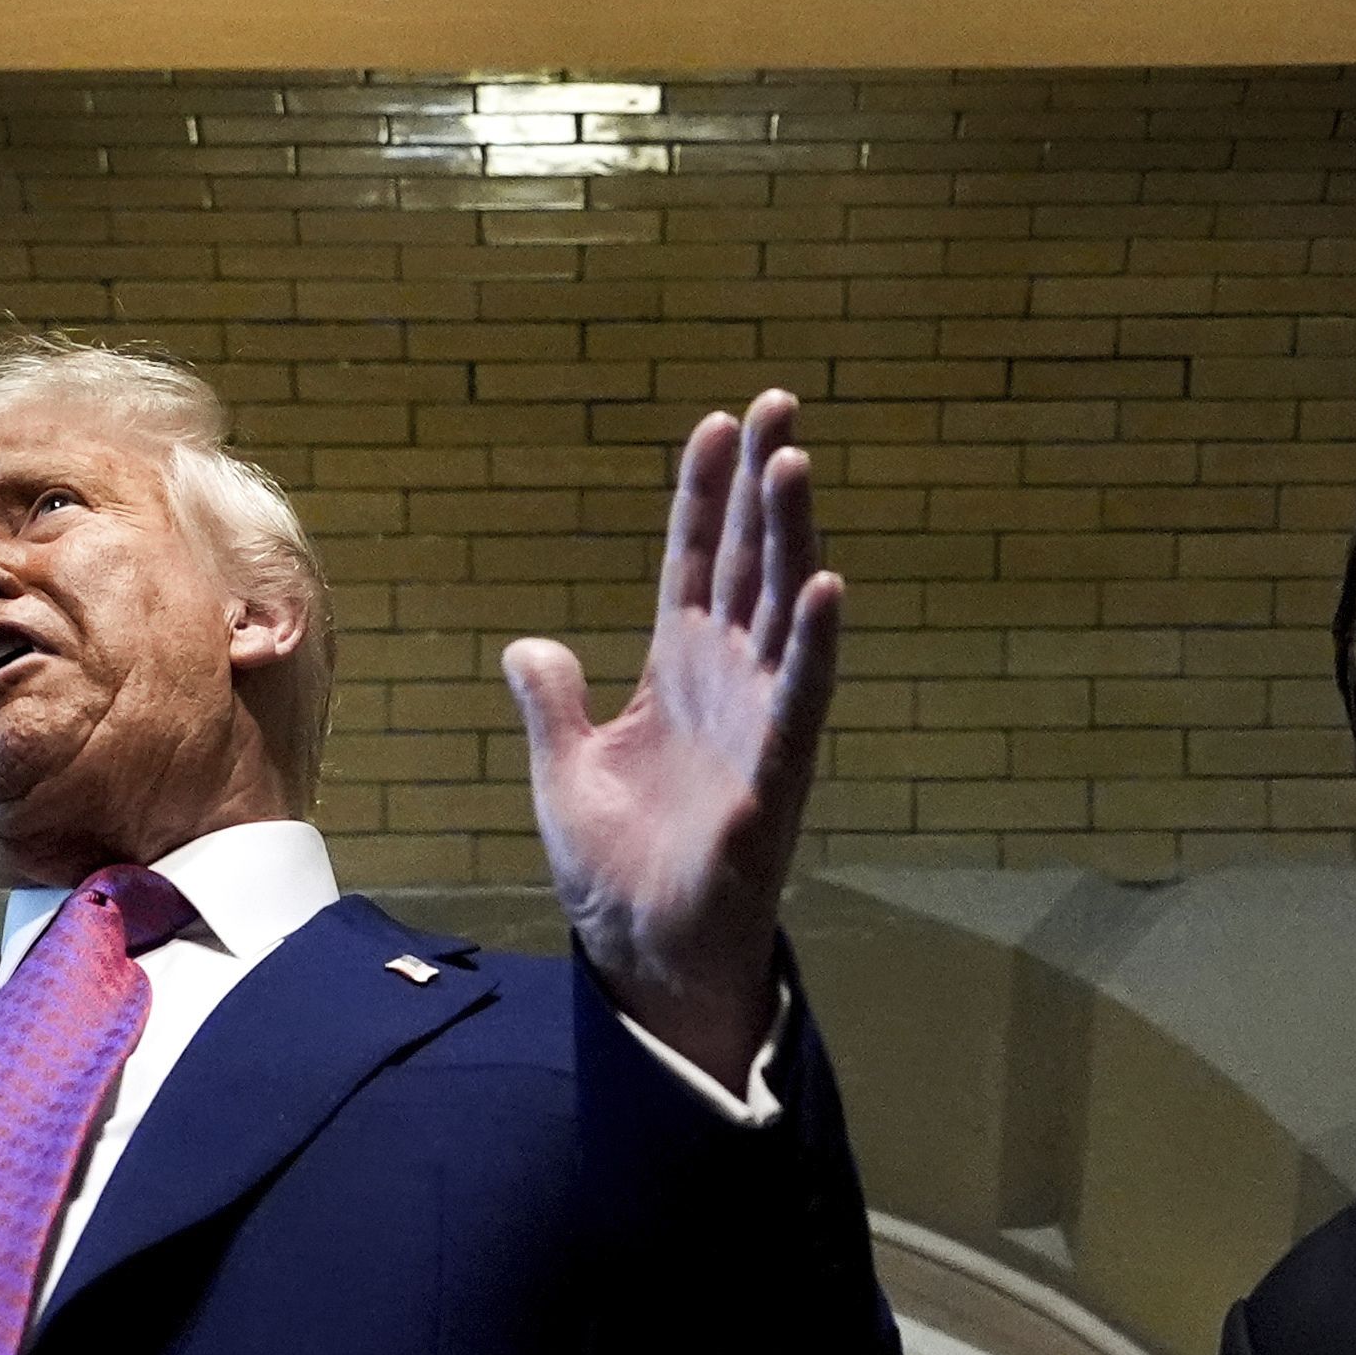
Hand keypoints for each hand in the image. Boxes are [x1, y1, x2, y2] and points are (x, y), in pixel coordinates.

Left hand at [506, 390, 842, 1089]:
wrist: (642, 952)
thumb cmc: (617, 868)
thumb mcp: (564, 769)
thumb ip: (552, 700)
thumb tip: (530, 645)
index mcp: (677, 671)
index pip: (694, 562)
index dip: (704, 495)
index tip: (717, 422)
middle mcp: (727, 682)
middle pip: (749, 563)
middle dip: (762, 484)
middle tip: (780, 402)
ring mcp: (757, 724)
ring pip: (780, 611)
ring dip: (791, 538)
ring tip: (794, 463)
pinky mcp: (773, 778)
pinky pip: (799, 701)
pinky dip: (812, 646)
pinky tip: (825, 587)